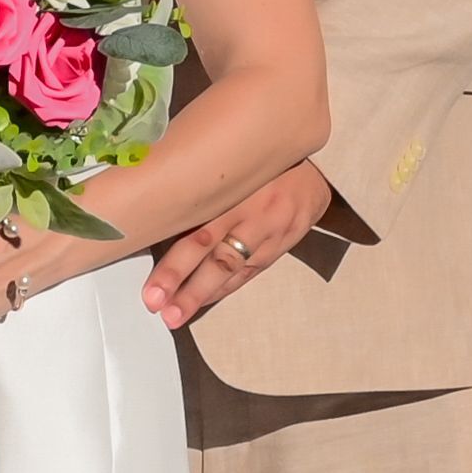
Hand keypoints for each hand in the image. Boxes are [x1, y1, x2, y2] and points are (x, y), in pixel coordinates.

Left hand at [147, 160, 336, 327]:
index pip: (201, 234)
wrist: (319, 167)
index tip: (152, 289)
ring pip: (233, 270)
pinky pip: (249, 272)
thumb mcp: (233, 157)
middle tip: (158, 307)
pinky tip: (202, 300)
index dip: (174, 266)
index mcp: (239, 190)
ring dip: (201, 295)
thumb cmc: (264, 159)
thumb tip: (155, 198)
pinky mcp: (281, 246)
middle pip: (217, 258)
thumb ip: (202, 180)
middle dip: (185, 287)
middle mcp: (256, 216)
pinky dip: (223, 288)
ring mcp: (271, 234)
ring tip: (176, 315)